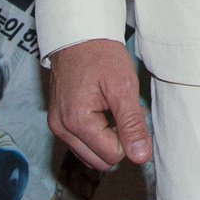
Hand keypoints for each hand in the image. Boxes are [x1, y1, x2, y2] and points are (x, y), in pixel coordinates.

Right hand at [47, 39, 151, 171]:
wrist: (80, 38)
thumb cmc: (102, 58)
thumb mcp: (124, 88)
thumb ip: (132, 124)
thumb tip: (141, 156)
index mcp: (76, 122)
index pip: (112, 155)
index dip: (129, 138)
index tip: (134, 114)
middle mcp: (62, 129)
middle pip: (100, 161)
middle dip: (119, 142)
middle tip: (125, 113)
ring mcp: (57, 127)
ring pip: (90, 155)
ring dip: (108, 140)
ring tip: (114, 111)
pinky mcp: (58, 123)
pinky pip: (82, 144)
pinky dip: (97, 135)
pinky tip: (104, 113)